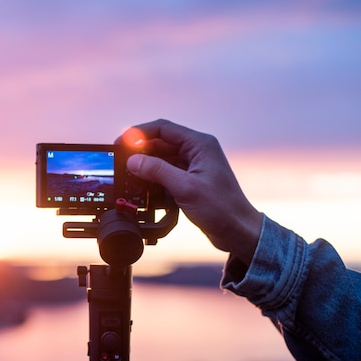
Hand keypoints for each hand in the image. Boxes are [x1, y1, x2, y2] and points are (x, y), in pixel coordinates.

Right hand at [118, 119, 262, 263]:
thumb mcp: (185, 188)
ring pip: (162, 159)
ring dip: (146, 166)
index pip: (163, 129)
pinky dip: (154, 178)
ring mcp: (193, 166)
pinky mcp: (190, 180)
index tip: (122, 142)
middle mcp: (196, 151)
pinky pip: (166, 173)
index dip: (139, 133)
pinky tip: (143, 187)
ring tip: (130, 175)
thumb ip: (157, 171)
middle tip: (121, 161)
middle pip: (160, 142)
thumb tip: (133, 161)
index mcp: (200, 145)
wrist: (238, 231)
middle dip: (140, 151)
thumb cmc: (222, 208)